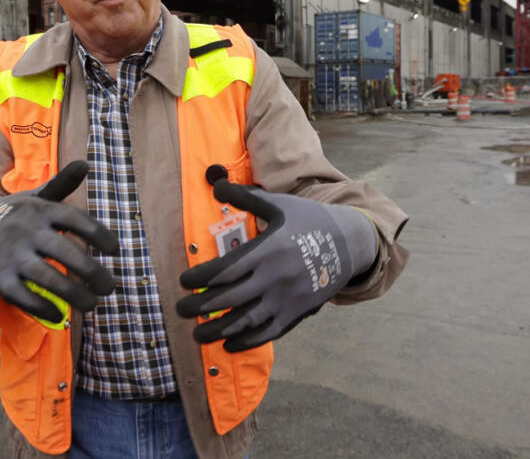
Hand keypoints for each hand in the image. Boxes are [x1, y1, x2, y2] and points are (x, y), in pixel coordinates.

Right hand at [0, 160, 118, 323]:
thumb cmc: (11, 215)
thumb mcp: (34, 197)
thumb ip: (62, 185)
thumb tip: (87, 163)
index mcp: (40, 210)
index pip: (75, 219)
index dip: (99, 234)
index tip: (116, 250)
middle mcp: (27, 231)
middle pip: (65, 252)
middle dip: (92, 272)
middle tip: (111, 287)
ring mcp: (12, 256)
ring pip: (47, 279)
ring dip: (74, 295)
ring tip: (93, 304)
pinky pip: (24, 297)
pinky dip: (44, 308)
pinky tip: (59, 315)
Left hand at [175, 168, 378, 351]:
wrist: (349, 243)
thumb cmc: (309, 220)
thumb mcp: (279, 204)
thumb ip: (246, 197)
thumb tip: (215, 184)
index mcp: (267, 250)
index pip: (225, 270)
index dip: (200, 279)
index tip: (183, 283)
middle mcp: (275, 278)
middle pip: (230, 299)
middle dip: (200, 307)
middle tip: (180, 310)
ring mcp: (287, 299)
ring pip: (247, 321)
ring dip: (218, 331)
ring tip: (198, 334)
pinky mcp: (297, 313)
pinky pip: (268, 333)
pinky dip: (246, 342)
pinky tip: (228, 345)